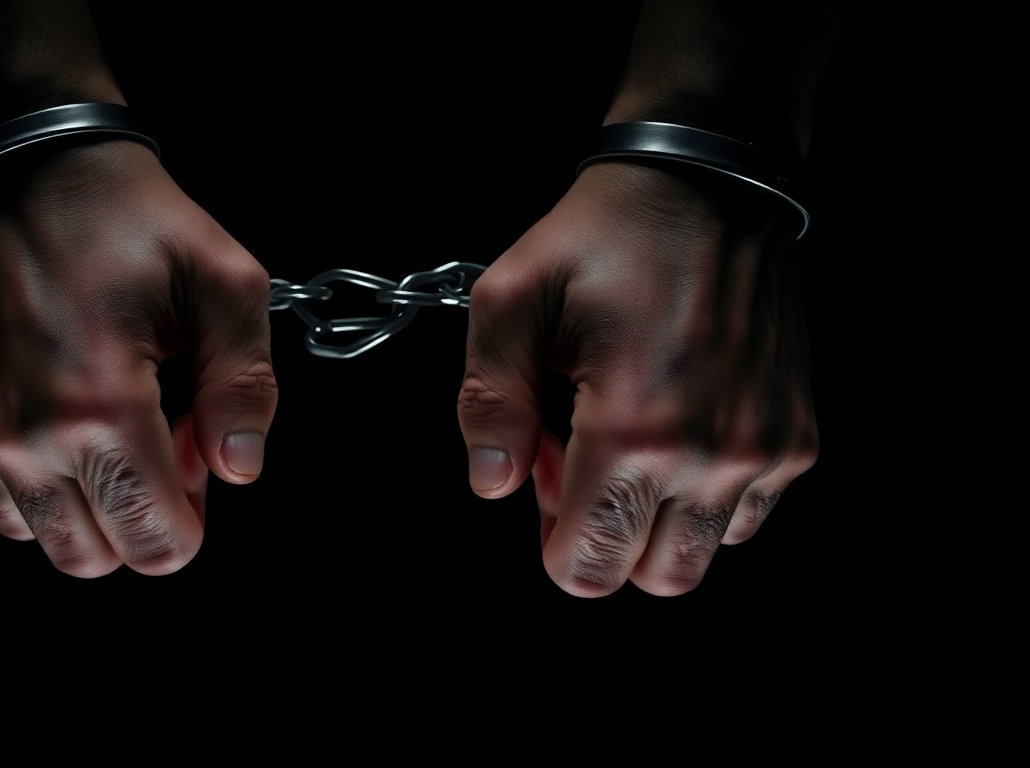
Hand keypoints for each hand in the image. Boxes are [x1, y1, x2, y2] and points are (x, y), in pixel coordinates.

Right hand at [0, 140, 276, 576]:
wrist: (26, 171)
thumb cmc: (132, 222)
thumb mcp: (224, 284)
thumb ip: (245, 387)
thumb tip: (239, 469)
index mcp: (99, 405)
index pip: (156, 544)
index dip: (192, 519)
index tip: (195, 454)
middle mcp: (24, 436)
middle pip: (99, 558)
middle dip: (143, 516)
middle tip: (160, 437)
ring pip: (49, 541)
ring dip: (91, 506)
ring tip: (110, 425)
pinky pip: (5, 510)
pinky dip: (42, 487)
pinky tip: (64, 420)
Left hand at [458, 161, 817, 595]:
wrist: (709, 182)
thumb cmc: (603, 236)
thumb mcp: (512, 299)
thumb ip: (489, 402)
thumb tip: (491, 485)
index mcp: (635, 429)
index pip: (588, 566)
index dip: (552, 539)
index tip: (545, 472)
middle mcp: (712, 455)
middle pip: (649, 576)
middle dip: (604, 537)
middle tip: (583, 457)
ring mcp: (765, 450)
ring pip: (698, 554)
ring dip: (656, 521)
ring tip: (632, 440)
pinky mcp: (798, 437)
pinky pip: (743, 516)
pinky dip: (705, 497)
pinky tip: (679, 428)